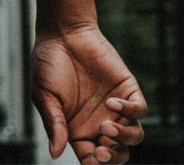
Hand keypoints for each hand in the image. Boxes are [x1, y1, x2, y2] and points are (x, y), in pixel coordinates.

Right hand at [31, 25, 146, 162]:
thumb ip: (53, 124)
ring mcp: (115, 107)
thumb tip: (55, 154)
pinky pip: (139, 110)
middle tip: (103, 151)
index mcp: (78, 129)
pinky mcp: (126, 90)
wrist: (62, 31)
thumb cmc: (48, 62)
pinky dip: (130, 111)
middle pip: (118, 154)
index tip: (94, 158)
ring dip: (123, 138)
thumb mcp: (44, 94)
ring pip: (134, 136)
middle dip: (114, 158)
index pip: (93, 160)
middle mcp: (99, 122)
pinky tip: (112, 102)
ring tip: (107, 127)